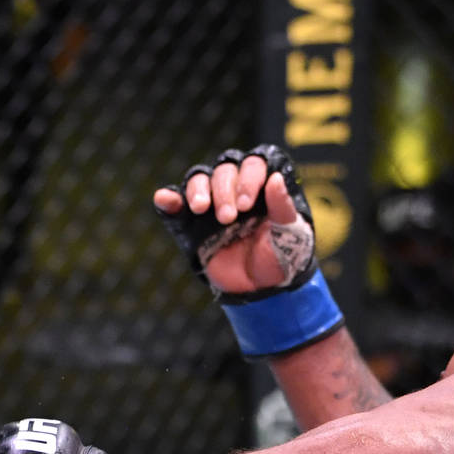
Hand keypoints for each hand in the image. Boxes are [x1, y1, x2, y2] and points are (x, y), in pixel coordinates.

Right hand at [153, 144, 316, 294]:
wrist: (260, 289)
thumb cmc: (281, 257)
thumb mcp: (290, 234)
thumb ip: (283, 206)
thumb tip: (275, 177)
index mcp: (262, 187)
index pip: (253, 165)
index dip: (248, 178)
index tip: (246, 205)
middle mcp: (236, 190)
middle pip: (224, 171)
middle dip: (224, 191)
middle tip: (227, 218)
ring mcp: (211, 205)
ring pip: (200, 179)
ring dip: (198, 190)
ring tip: (200, 210)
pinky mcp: (191, 223)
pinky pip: (175, 205)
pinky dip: (168, 200)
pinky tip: (164, 199)